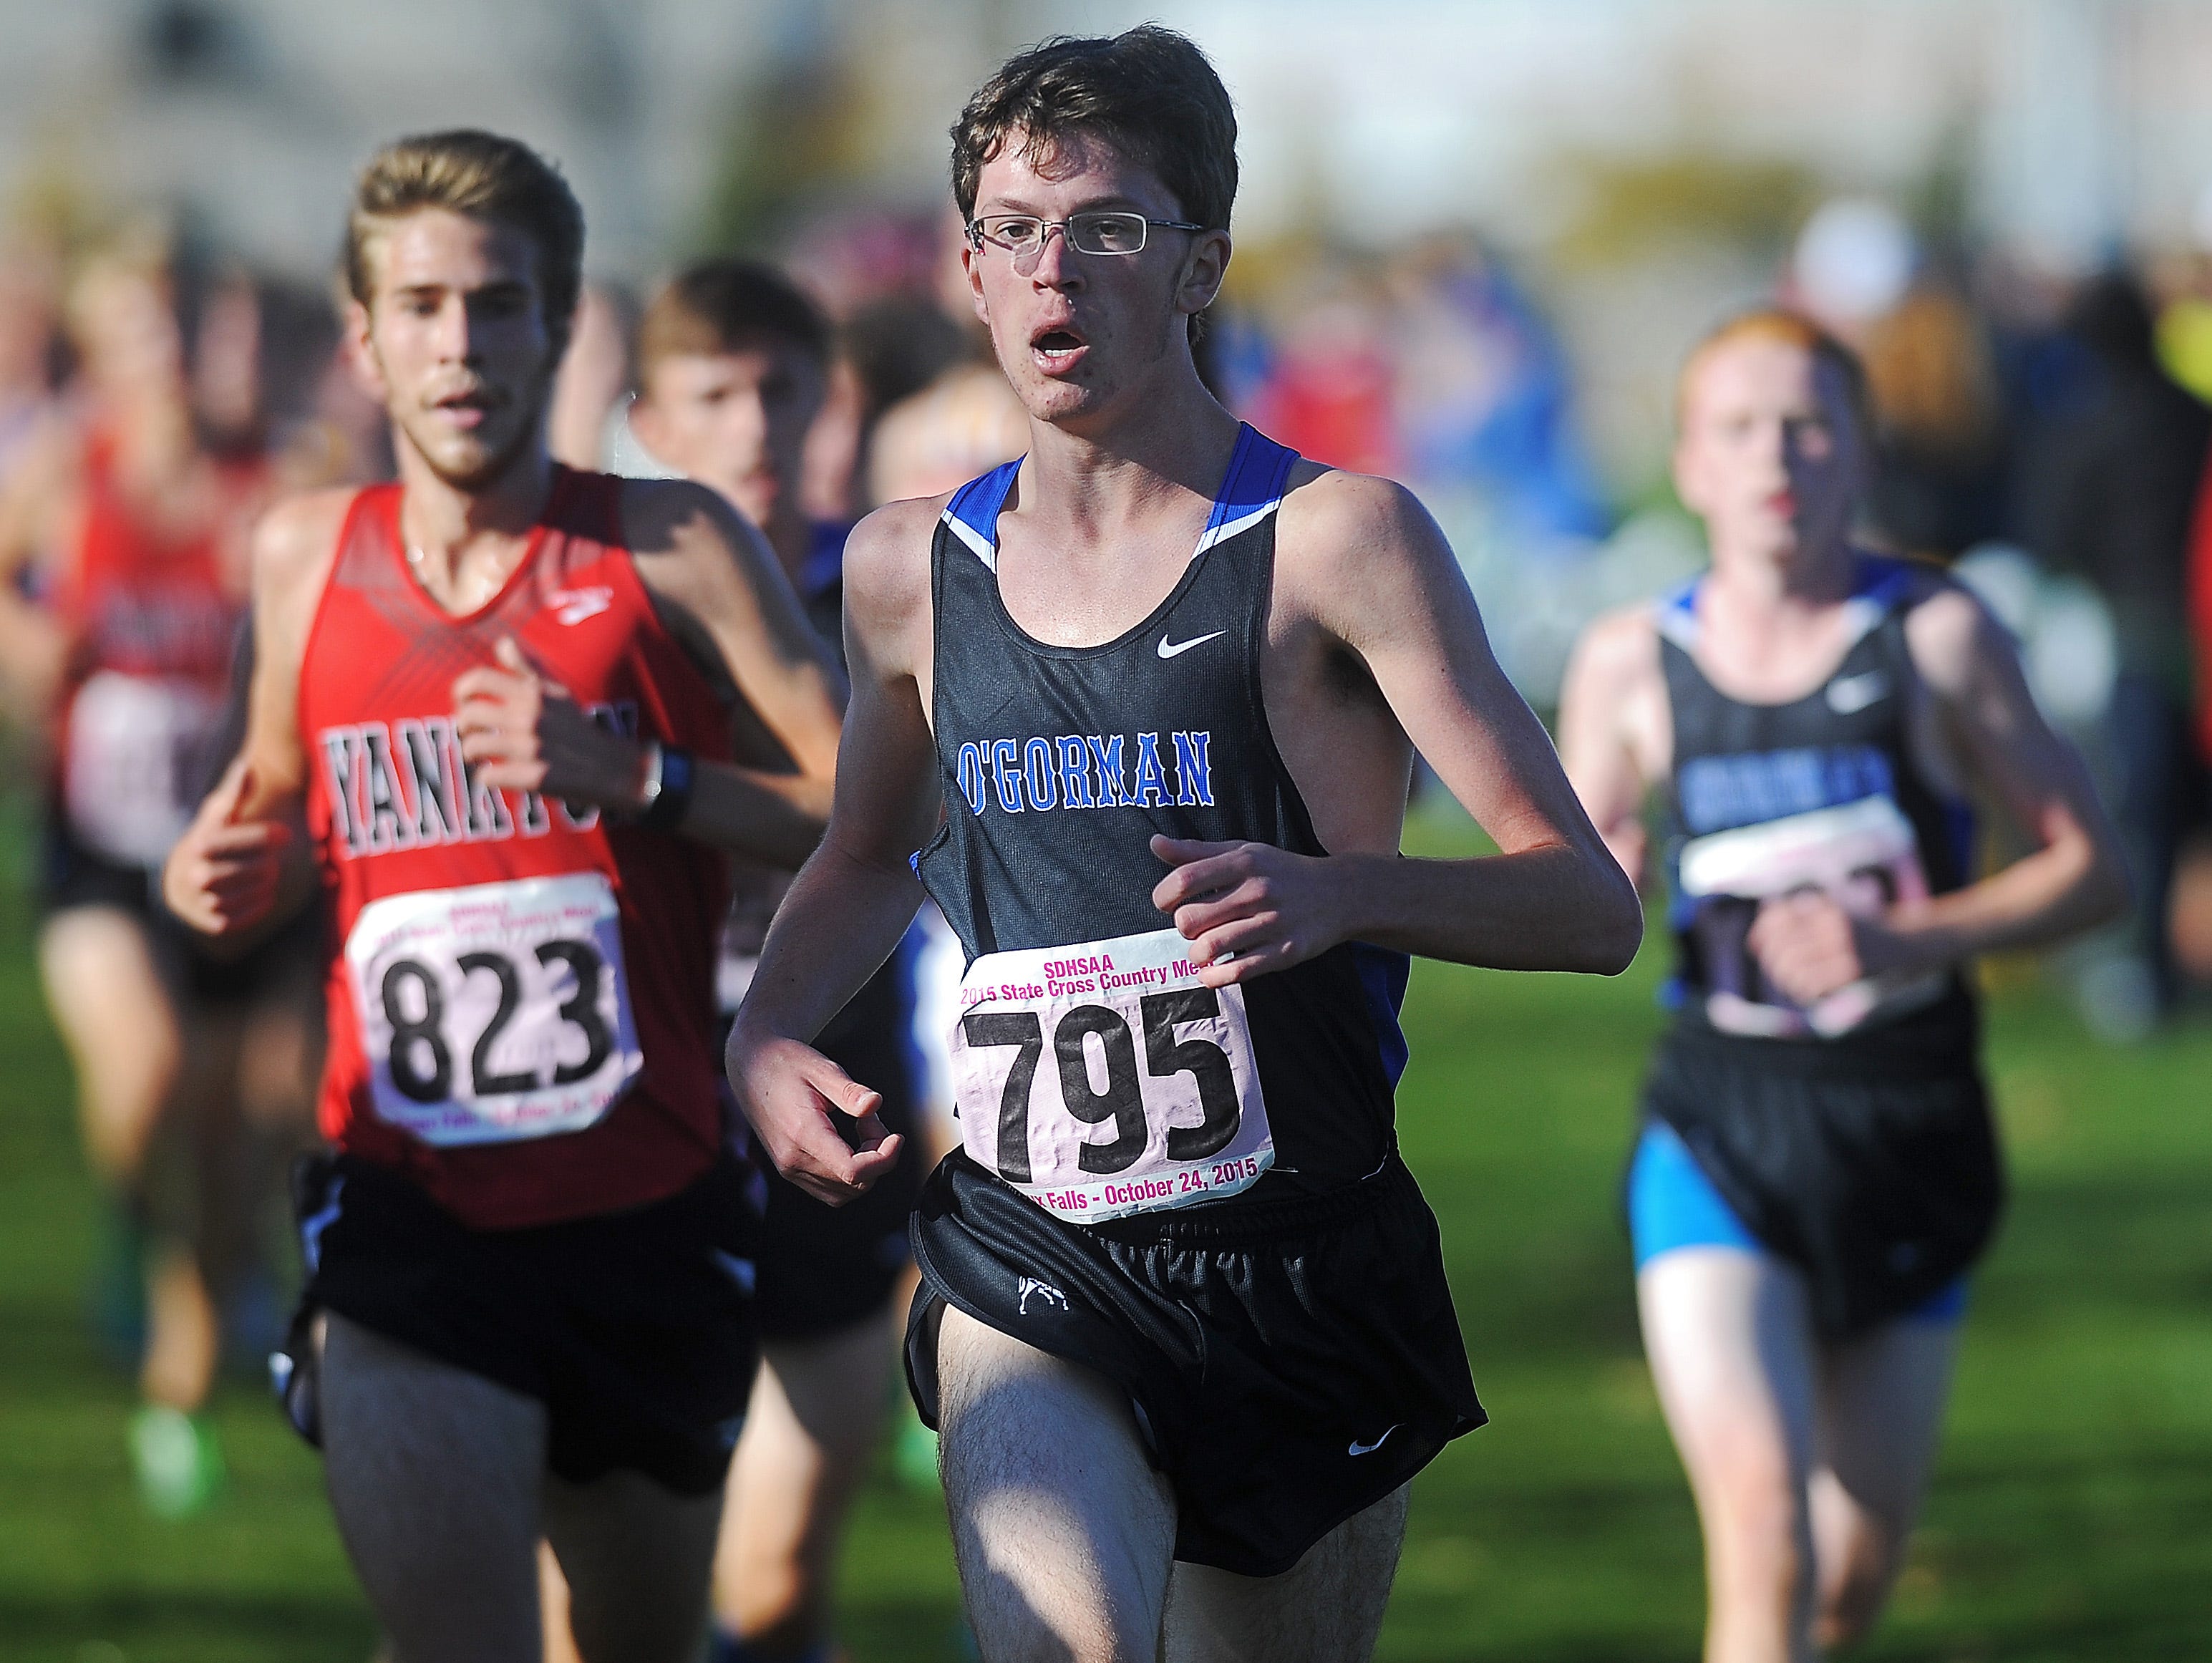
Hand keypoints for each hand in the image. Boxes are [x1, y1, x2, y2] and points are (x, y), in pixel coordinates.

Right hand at [162, 758, 290, 935]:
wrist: (178, 879)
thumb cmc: (208, 840)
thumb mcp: (217, 814)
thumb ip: (235, 793)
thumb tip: (247, 766)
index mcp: (202, 843)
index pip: (252, 839)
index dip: (272, 836)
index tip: (284, 834)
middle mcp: (197, 873)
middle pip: (260, 869)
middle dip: (270, 862)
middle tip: (272, 860)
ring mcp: (202, 900)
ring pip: (257, 892)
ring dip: (267, 883)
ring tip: (266, 876)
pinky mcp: (211, 923)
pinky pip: (247, 916)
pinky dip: (259, 905)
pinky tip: (261, 894)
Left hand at [453, 637, 646, 807]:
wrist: (611, 768)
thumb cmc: (577, 728)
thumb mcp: (556, 692)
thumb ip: (526, 668)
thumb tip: (503, 642)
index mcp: (533, 693)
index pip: (479, 680)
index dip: (460, 690)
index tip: (463, 702)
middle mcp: (530, 717)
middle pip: (469, 714)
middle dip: (464, 726)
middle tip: (473, 733)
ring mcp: (531, 748)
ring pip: (472, 747)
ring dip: (471, 753)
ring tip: (480, 756)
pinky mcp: (533, 777)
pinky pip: (486, 776)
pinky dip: (486, 778)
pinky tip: (498, 775)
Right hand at [725, 1024, 902, 1205]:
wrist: (750, 1066)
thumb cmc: (785, 1062)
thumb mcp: (821, 1067)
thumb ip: (849, 1090)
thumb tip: (874, 1104)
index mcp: (803, 1133)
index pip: (852, 1170)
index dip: (884, 1159)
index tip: (895, 1137)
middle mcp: (793, 1159)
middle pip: (853, 1184)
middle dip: (877, 1157)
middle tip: (872, 1121)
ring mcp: (789, 1168)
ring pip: (843, 1193)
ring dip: (864, 1168)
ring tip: (862, 1130)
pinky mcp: (789, 1169)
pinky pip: (828, 1189)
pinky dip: (848, 1174)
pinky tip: (849, 1143)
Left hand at [1149, 835, 1350, 987]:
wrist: (1339, 893)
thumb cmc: (1280, 871)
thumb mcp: (1243, 852)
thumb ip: (1196, 851)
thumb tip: (1155, 843)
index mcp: (1243, 862)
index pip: (1184, 880)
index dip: (1163, 896)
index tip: (1166, 903)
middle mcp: (1257, 891)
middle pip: (1190, 920)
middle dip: (1182, 928)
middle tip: (1193, 927)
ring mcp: (1273, 923)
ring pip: (1210, 948)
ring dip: (1196, 955)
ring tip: (1202, 951)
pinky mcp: (1285, 951)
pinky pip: (1238, 971)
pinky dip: (1215, 977)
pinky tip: (1212, 972)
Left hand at [1746, 891, 1912, 1005]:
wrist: (1909, 944)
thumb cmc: (1861, 932)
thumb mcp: (1830, 916)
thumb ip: (1792, 921)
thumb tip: (1753, 940)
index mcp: (1824, 906)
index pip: (1776, 917)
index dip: (1760, 934)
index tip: (1756, 946)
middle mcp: (1831, 922)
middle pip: (1780, 947)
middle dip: (1773, 964)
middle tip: (1781, 972)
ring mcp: (1842, 945)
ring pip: (1791, 968)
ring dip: (1787, 981)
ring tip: (1794, 984)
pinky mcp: (1852, 969)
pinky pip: (1811, 984)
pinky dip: (1804, 992)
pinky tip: (1808, 992)